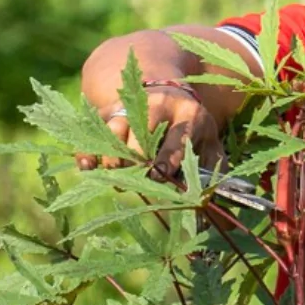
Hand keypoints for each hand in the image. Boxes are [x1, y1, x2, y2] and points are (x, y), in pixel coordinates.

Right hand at [77, 79, 220, 176]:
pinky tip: (88, 167)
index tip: (158, 174)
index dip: (167, 156)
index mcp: (189, 113)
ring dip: (113, 155)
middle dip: (138, 157)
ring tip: (114, 177)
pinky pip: (95, 128)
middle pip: (142, 130)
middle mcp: (159, 104)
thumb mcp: (210, 142)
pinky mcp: (111, 109)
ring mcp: (132, 105)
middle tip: (136, 179)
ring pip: (115, 128)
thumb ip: (215, 172)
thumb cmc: (192, 129)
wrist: (170, 92)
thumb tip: (216, 212)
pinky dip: (89, 148)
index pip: (178, 135)